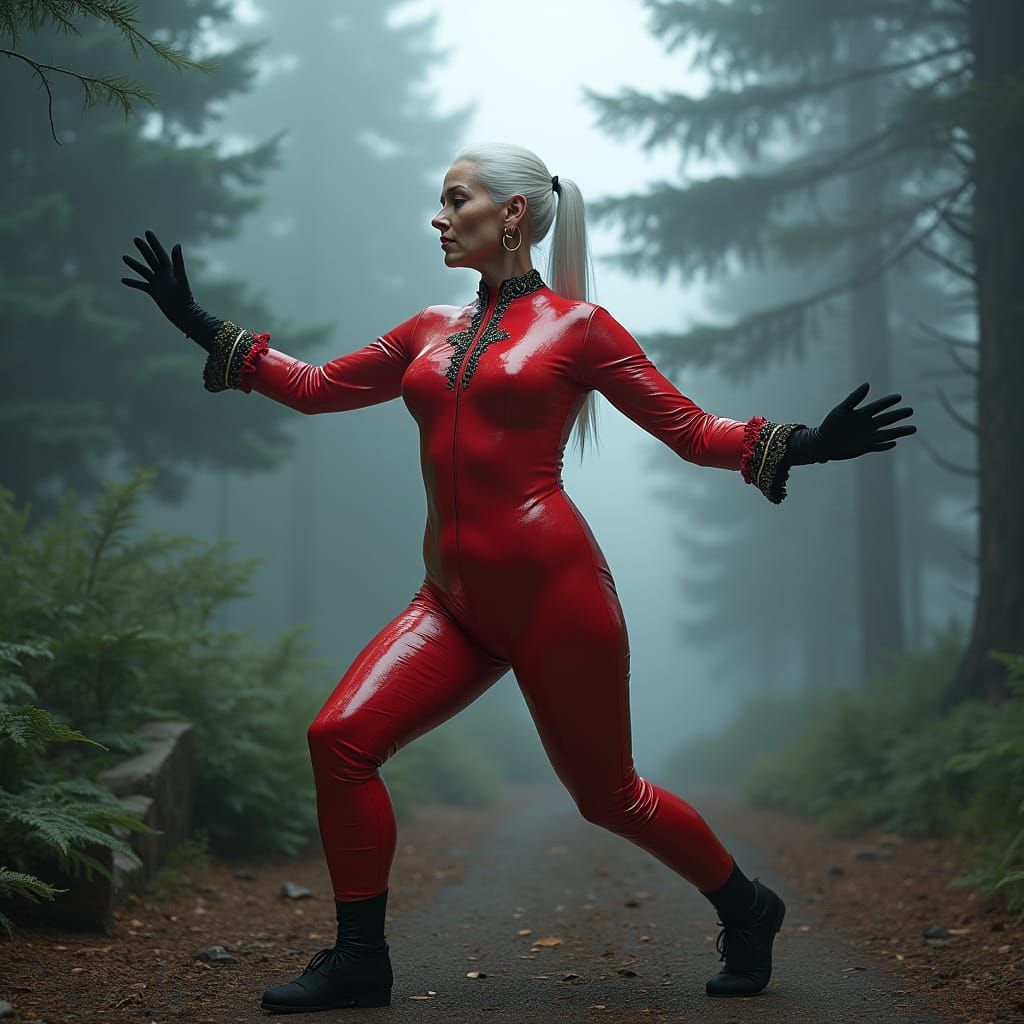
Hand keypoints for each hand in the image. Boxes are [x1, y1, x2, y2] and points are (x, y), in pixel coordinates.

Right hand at [121, 229, 222, 351]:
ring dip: (134, 264)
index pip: (160, 253)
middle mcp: (163, 274)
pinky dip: (133, 282)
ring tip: (124, 257)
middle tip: (136, 239)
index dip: (154, 243)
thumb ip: (178, 262)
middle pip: (151, 259)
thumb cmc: (184, 297)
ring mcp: (158, 283)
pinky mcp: (154, 292)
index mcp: (170, 269)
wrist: (183, 314)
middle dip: (144, 249)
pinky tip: (123, 279)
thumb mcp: (180, 278)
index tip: (147, 232)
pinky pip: (141, 285)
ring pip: (144, 271)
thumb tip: (177, 244)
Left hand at [786, 382, 916, 464]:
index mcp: (862, 414)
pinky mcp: (864, 447)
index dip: (888, 402)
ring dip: (900, 431)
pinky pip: (878, 447)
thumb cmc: (830, 424)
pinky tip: (894, 443)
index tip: (899, 397)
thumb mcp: (842, 410)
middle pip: (886, 419)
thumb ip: (854, 398)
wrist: (822, 443)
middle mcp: (867, 424)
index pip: (878, 406)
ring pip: (887, 433)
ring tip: (914, 428)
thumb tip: (867, 384)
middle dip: (899, 415)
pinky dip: (885, 446)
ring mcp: (867, 436)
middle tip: (911, 410)